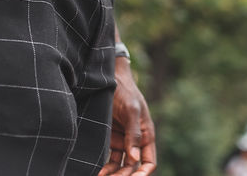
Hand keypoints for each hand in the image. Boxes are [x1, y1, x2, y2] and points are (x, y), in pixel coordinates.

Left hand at [98, 59, 155, 175]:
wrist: (108, 79)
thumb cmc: (125, 92)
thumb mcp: (131, 110)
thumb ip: (133, 134)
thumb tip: (134, 158)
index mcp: (146, 135)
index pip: (149, 162)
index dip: (142, 173)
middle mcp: (135, 141)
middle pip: (132, 167)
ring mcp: (122, 141)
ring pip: (119, 166)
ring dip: (113, 175)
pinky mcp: (109, 140)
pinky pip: (108, 159)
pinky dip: (104, 168)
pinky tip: (97, 173)